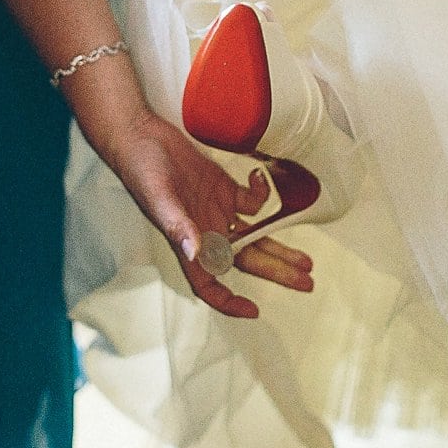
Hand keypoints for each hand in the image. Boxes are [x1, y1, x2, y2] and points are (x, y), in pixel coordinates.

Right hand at [103, 108, 315, 317]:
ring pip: (255, 237)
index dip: (228, 301)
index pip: (208, 282)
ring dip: (279, 248)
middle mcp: (206, 231)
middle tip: (307, 283)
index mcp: (189, 243)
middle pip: (246, 260)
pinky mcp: (222, 188)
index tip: (253, 310)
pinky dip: (262, 196)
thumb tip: (195, 252)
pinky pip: (250, 202)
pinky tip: (263, 182)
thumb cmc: (141, 169)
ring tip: (306, 261)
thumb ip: (178, 226)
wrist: (140, 136)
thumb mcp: (159, 198)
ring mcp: (216, 210)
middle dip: (276, 272)